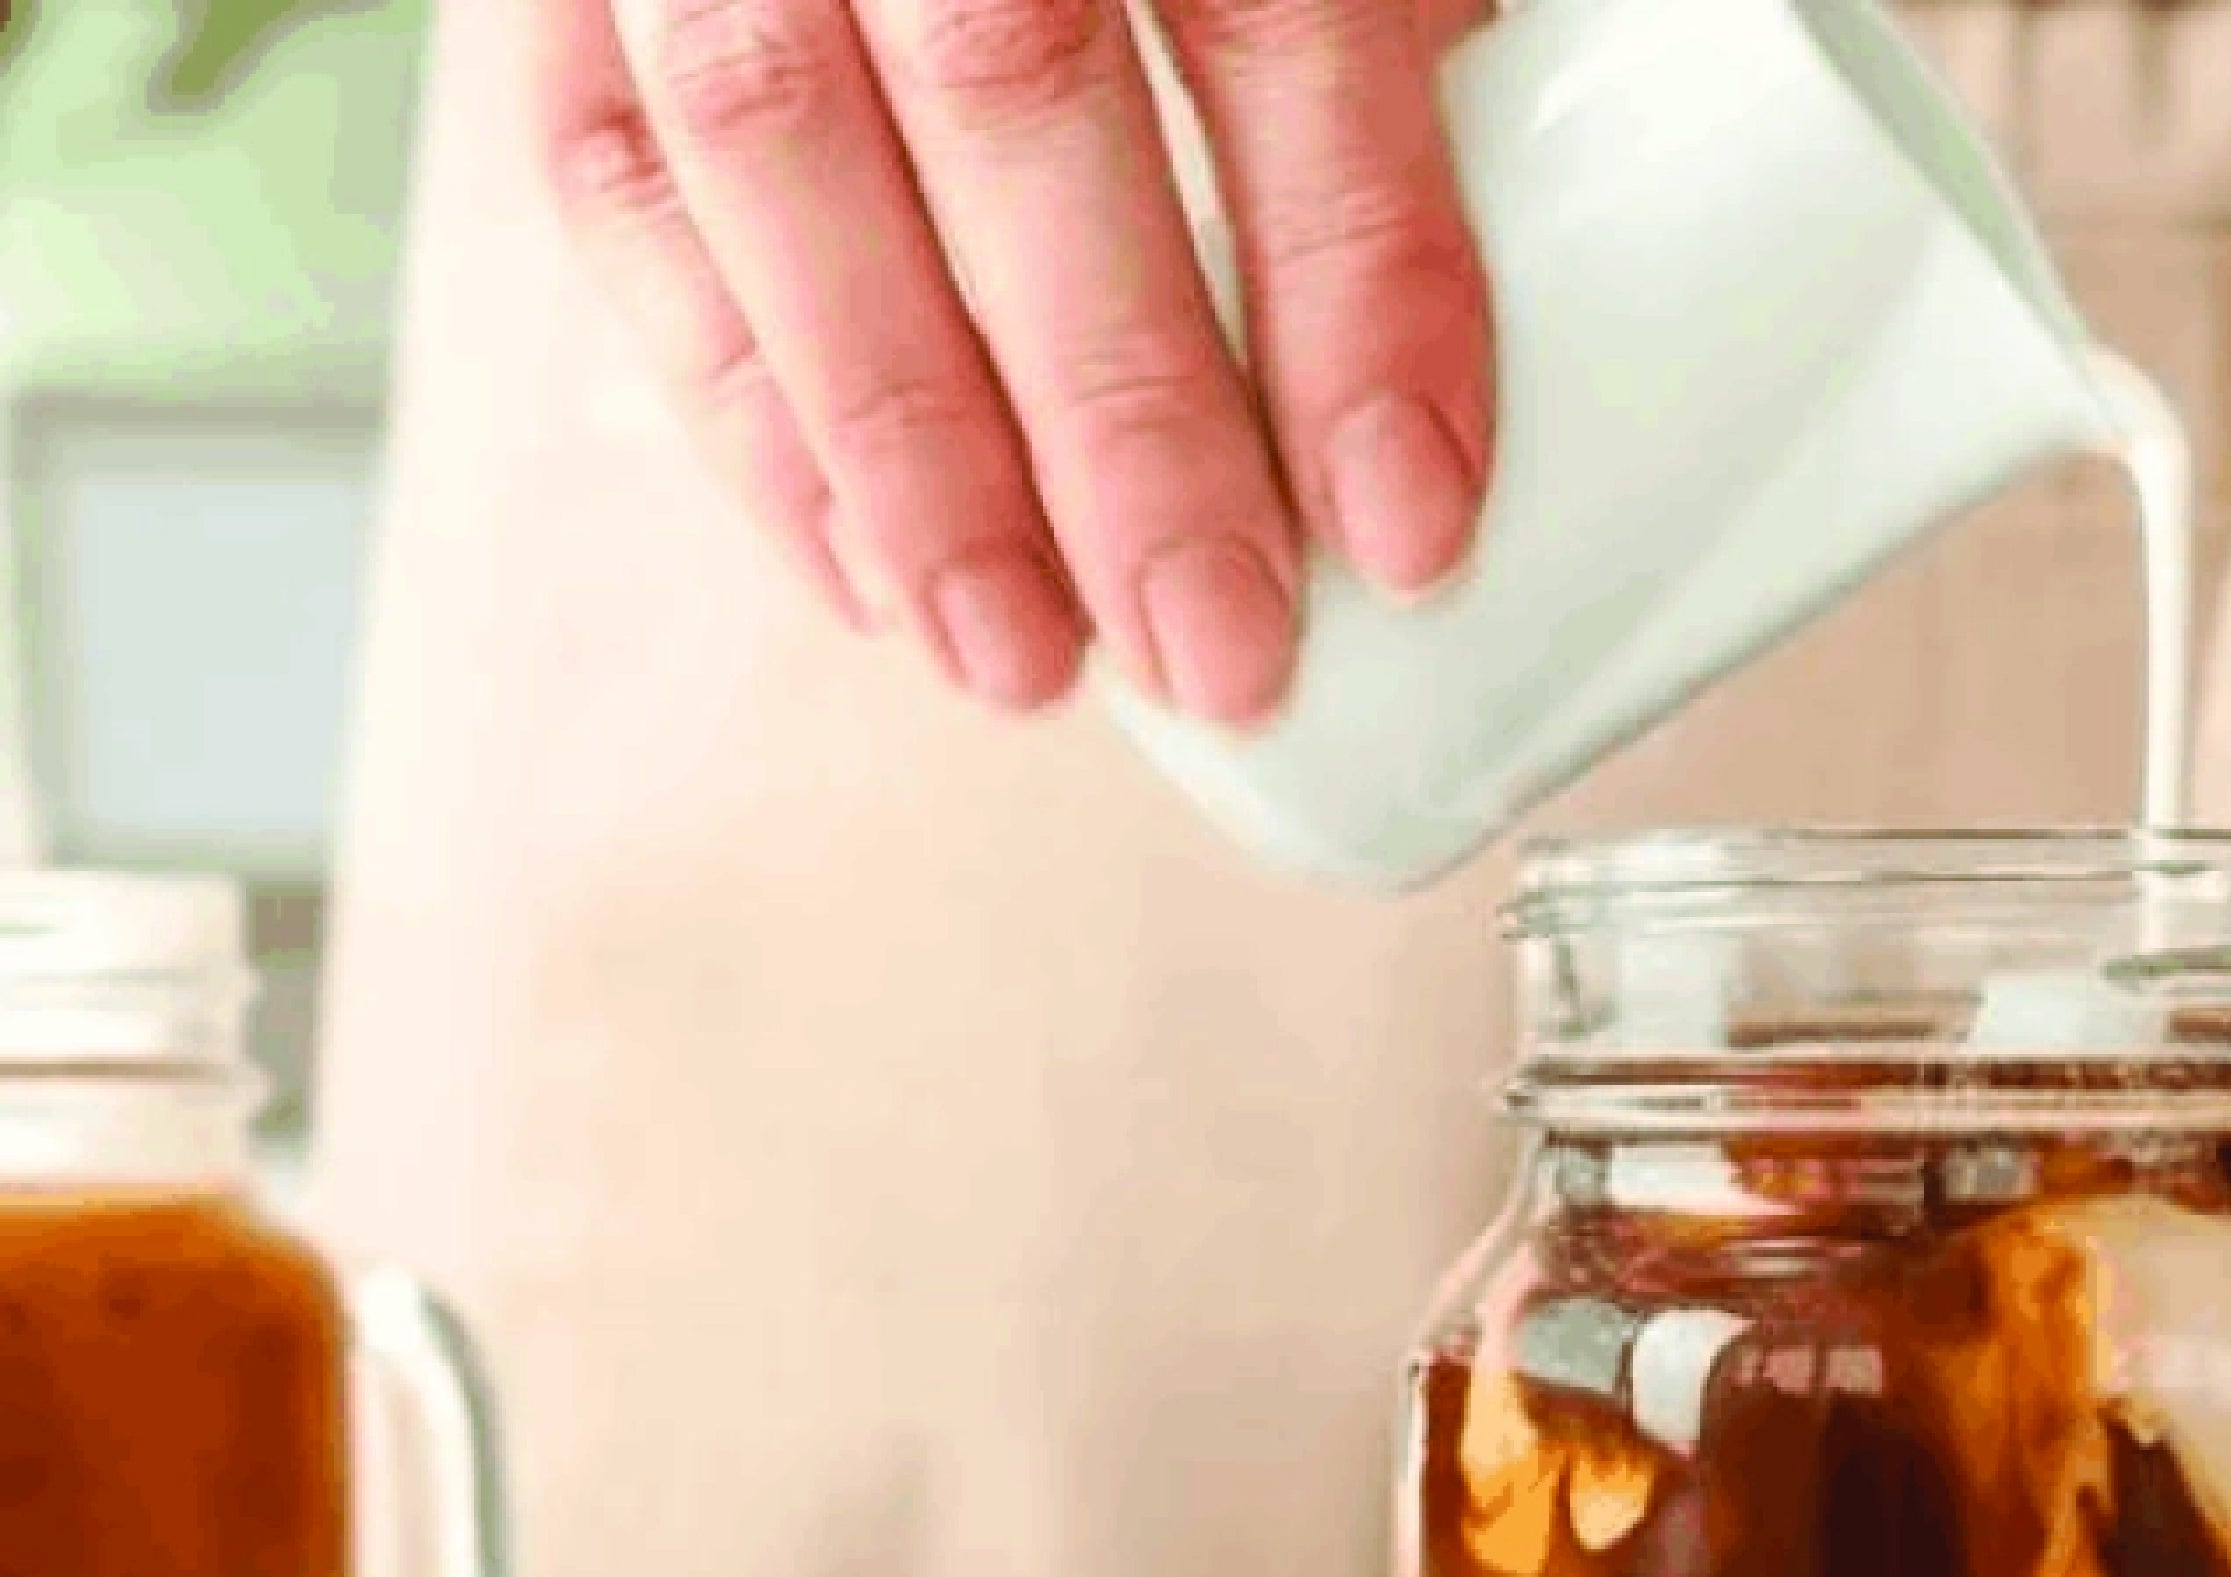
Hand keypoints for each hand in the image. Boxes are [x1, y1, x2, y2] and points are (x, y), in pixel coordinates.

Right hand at [535, 0, 1495, 719]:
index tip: (1403, 523)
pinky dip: (733, 391)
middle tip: (1213, 649)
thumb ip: (1374, 39)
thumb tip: (1420, 360)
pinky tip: (858, 565)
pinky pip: (607, 166)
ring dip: (905, 446)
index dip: (1349, 279)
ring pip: (772, 135)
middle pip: (1017, 84)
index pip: (1282, 15)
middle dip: (1120, 415)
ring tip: (1021, 657)